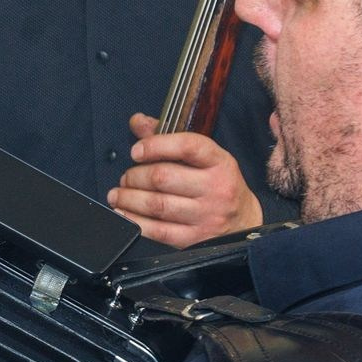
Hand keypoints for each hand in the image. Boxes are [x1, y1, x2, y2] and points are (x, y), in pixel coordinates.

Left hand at [107, 113, 264, 245]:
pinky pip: (158, 231)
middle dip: (135, 176)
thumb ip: (168, 138)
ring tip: (118, 194)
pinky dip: (135, 221)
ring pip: (157, 205)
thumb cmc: (218, 185)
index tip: (136, 151)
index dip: (155, 146)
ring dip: (129, 199)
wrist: (243, 223)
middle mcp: (215, 188)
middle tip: (125, 178)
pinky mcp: (195, 240)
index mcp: (219, 162)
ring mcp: (206, 216)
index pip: (187, 146)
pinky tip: (125, 213)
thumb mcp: (204, 158)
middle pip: (163, 177)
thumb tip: (137, 121)